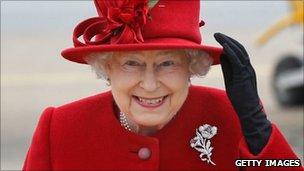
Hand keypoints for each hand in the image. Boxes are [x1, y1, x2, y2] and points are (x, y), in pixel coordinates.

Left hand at [214, 33, 270, 154]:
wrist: (248, 110)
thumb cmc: (239, 98)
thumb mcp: (231, 80)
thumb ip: (228, 68)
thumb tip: (222, 56)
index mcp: (245, 68)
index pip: (237, 52)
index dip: (229, 43)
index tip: (219, 38)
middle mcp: (248, 67)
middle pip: (239, 49)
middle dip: (228, 40)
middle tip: (217, 34)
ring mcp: (247, 71)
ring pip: (239, 53)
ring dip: (228, 43)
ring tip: (219, 37)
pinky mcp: (244, 76)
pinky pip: (238, 61)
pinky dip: (231, 53)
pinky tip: (224, 47)